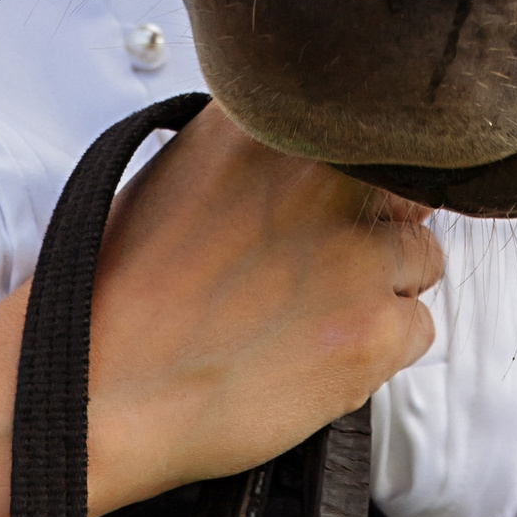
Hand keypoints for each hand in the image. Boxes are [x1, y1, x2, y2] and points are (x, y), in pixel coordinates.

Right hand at [0, 102, 441, 516]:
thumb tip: (325, 146)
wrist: (94, 391)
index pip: (370, 125)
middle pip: (405, 190)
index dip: (358, 169)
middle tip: (321, 268)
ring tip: (312, 316)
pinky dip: (381, 349)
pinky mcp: (373, 330)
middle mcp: (322, 176)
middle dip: (374, 228)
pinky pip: (419, 329)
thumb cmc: (121, 292)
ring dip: (382, 288)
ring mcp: (355, 253)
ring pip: (421, 260)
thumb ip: (263, 147)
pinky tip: (319, 354)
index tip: (338, 202)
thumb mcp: (183, 171)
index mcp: (271, 125)